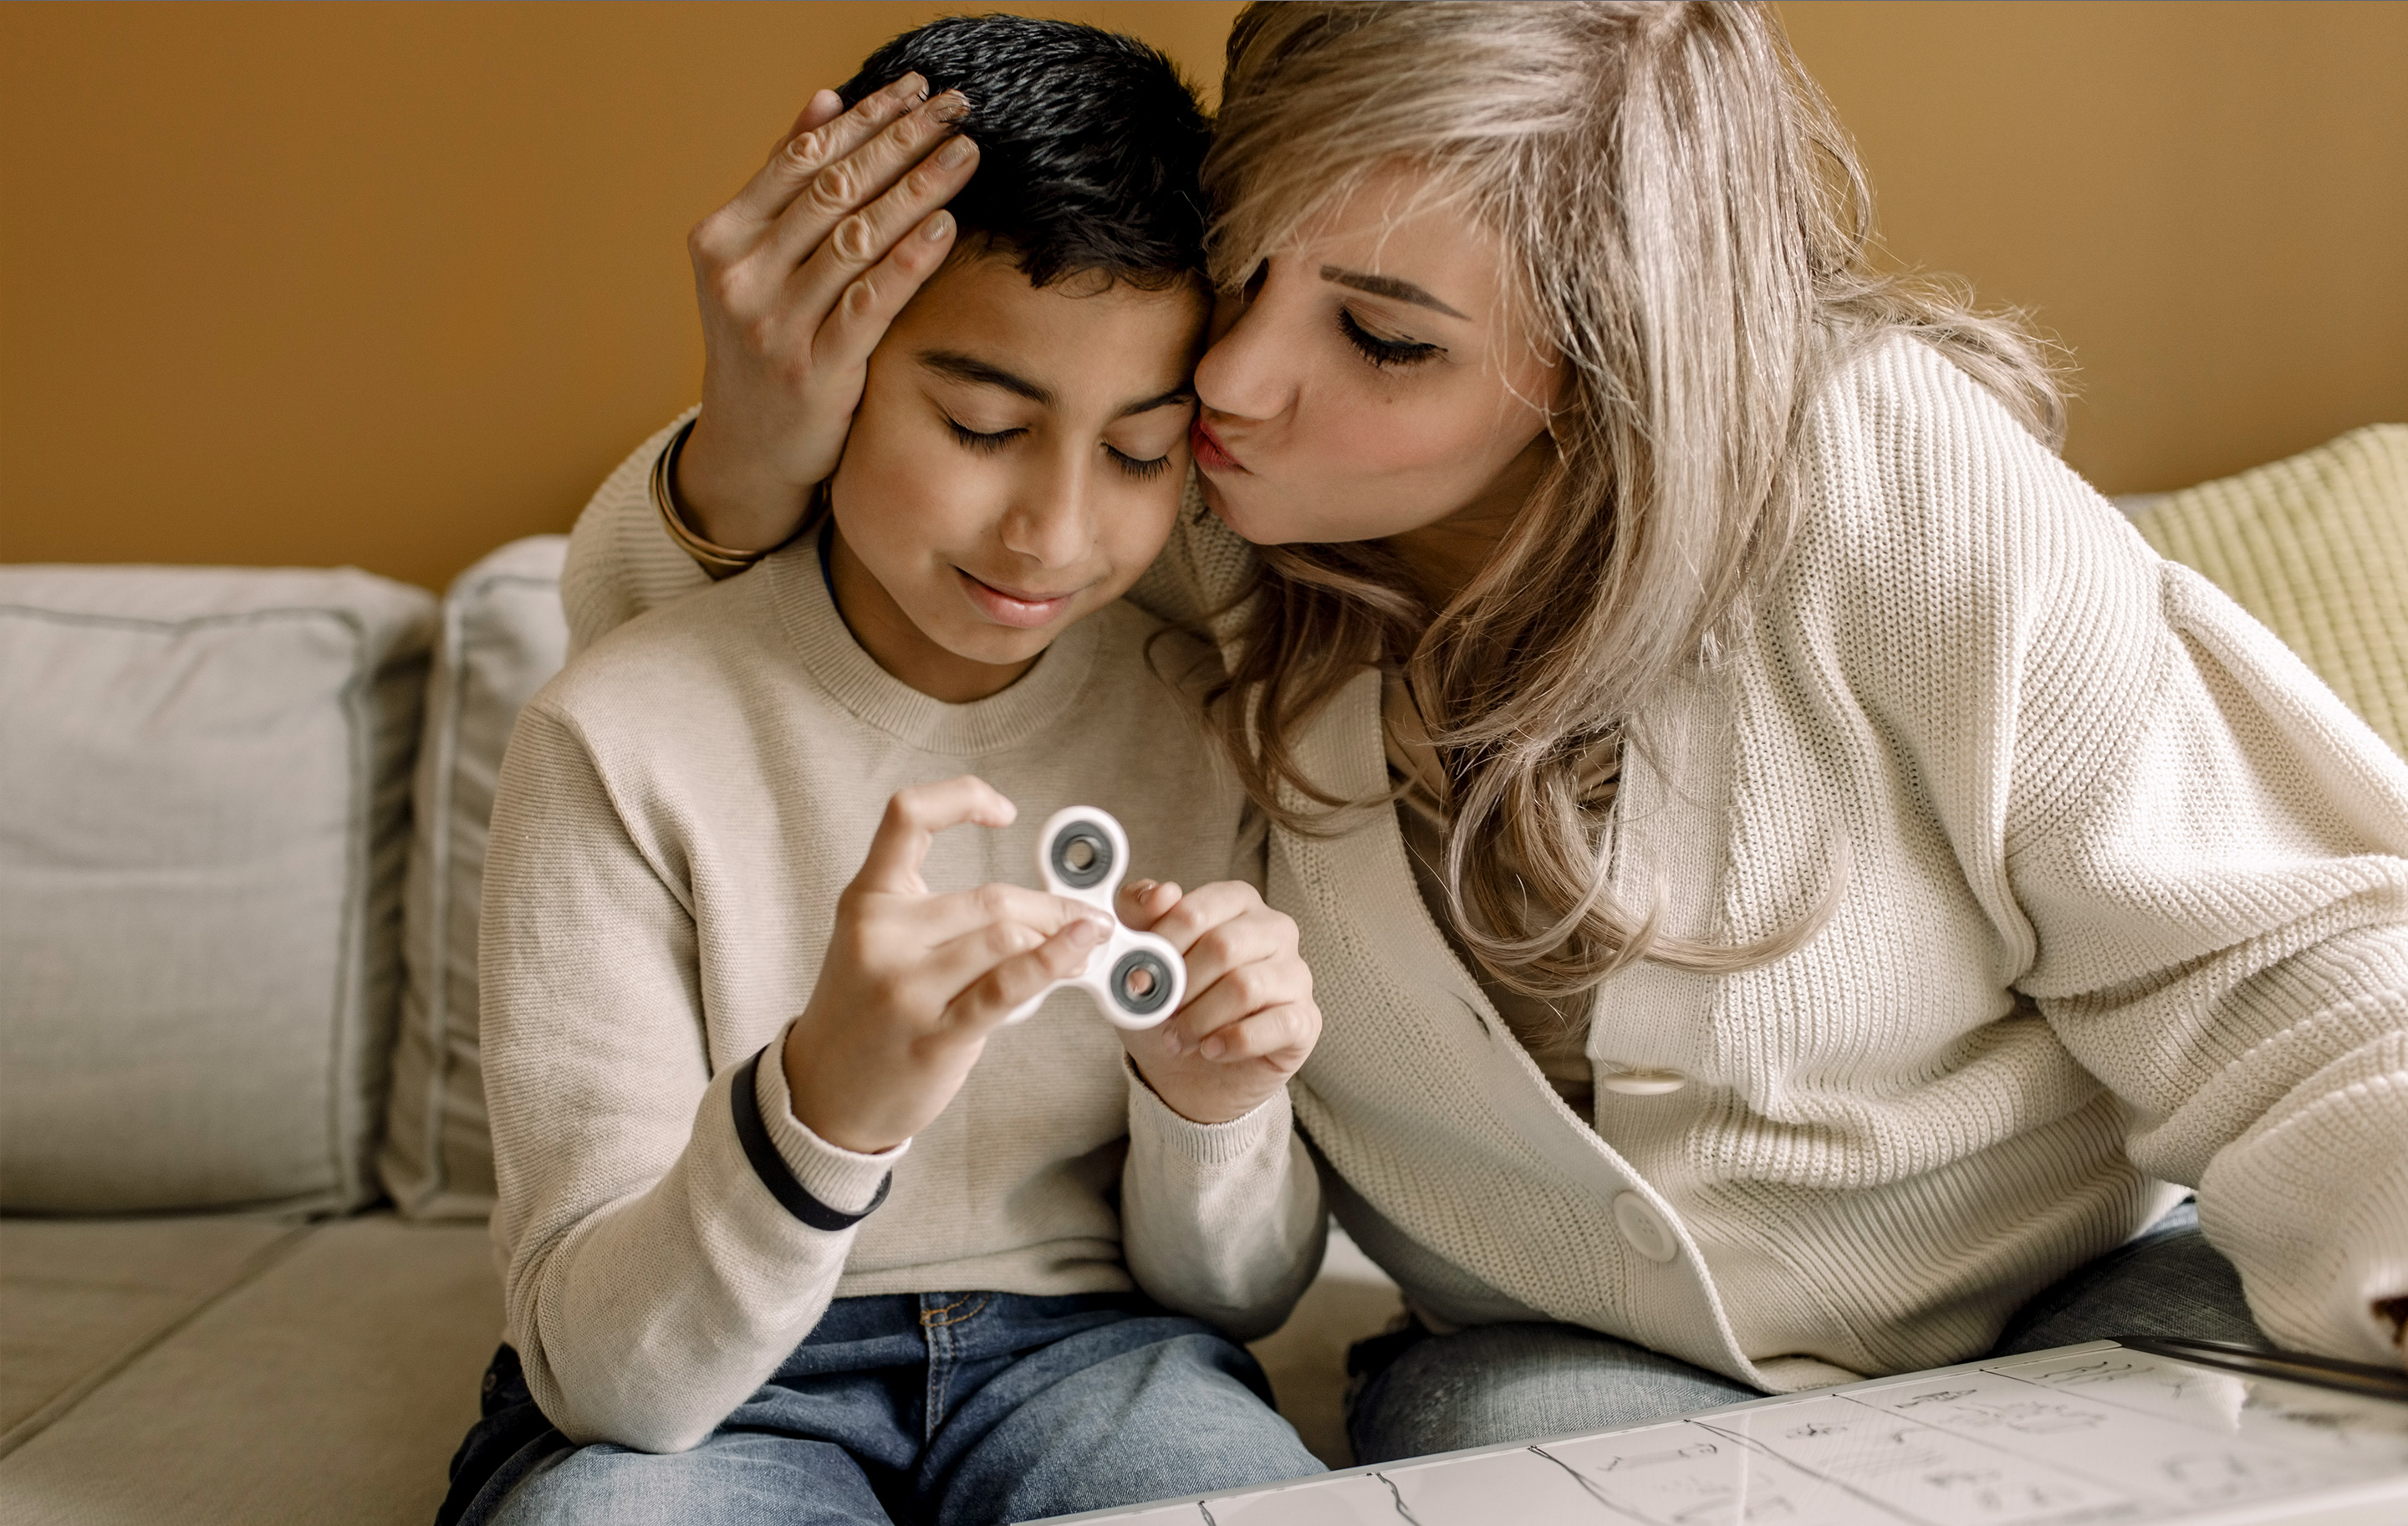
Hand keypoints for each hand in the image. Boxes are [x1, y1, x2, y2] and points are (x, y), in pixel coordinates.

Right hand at [679, 75, 980, 551]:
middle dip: (902, 142)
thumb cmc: (766, 343)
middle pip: (833, 190)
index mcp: (722, 238)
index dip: (865, 119)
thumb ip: (786, 186)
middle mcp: (741, 277)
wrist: (750, 448)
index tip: (917, 89)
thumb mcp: (758, 264)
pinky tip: (945, 226)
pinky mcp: (813, 371)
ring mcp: (773, 326)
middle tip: (957, 110)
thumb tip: (825, 100)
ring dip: (917, 190)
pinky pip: (869, 303)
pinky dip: (909, 261)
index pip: (801, 158)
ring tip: (965, 156)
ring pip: (856, 239)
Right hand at [782, 777, 1109, 1152]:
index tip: (1005, 811)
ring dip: (1060, 937)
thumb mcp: (880, 944)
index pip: (908, 815)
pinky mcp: (934, 1034)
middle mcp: (881, 935)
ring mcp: (905, 987)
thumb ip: (943, 917)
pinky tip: (1080, 952)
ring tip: (1086, 944)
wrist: (822, 1094)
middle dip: (1052, 905)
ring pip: (1006, 937)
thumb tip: (1042, 908)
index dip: (962, 797)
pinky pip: (1007, 988)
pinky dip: (1054, 963)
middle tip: (1086, 916)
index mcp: (867, 899)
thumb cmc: (864, 1014)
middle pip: (990, 897)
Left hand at [1116, 879, 1320, 1125]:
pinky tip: (1211, 1050)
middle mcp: (1274, 930)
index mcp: (1236, 902)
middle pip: (1222, 947)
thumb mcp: (1141, 957)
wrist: (1190, 1072)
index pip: (1196, 910)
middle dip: (1180, 987)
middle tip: (1158, 1013)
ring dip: (1200, 1019)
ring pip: (1246, 987)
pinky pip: (1276, 1025)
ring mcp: (1296, 974)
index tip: (1137, 978)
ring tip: (1178, 1039)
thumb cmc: (1170, 1004)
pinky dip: (1234, 1042)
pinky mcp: (1305, 1019)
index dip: (1160, 947)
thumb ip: (1138, 913)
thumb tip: (1160, 893)